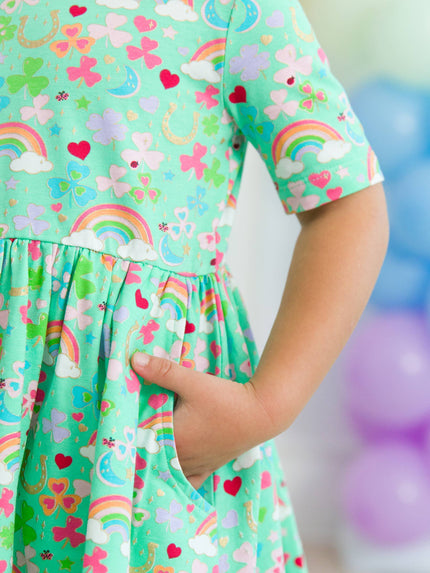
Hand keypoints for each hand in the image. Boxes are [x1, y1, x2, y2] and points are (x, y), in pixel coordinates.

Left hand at [130, 351, 276, 490]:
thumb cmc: (226, 398)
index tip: (118, 422)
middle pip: (151, 457)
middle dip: (139, 445)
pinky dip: (177, 475)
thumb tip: (133, 360)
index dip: (127, 432)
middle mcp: (182, 459)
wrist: (262, 413)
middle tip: (127, 432)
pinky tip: (171, 467)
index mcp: (173, 440)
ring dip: (156, 459)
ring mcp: (196, 466)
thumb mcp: (193, 381)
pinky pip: (187, 479)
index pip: (140, 442)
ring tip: (145, 447)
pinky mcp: (210, 466)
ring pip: (167, 470)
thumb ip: (162, 371)